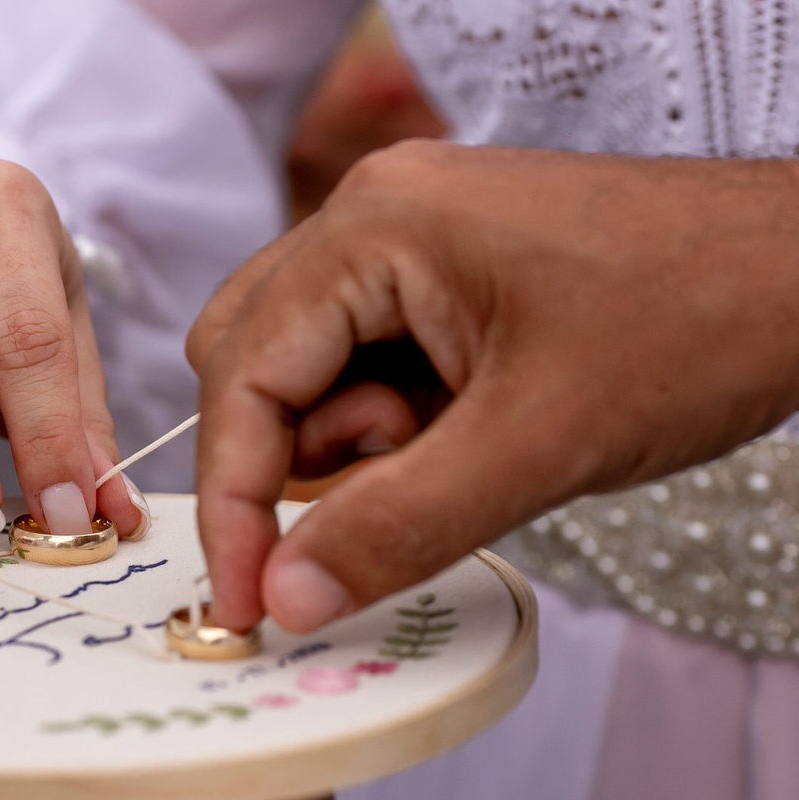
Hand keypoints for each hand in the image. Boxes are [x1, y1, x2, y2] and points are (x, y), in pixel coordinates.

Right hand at [188, 140, 798, 632]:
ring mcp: (407, 236)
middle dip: (300, 452)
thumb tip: (285, 596)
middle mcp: (374, 215)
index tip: (244, 597)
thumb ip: (398, 524)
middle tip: (386, 494)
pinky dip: (394, 418)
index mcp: (377, 226)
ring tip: (461, 444)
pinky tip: (471, 422)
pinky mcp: (440, 270)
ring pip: (308, 367)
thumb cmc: (700, 322)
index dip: (232, 499)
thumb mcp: (539, 443)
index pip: (244, 373)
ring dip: (358, 437)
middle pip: (253, 360)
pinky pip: (366, 359)